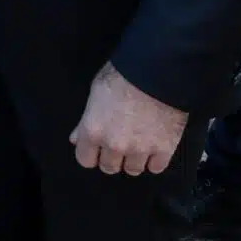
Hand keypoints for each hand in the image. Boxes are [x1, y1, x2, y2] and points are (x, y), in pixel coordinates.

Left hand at [69, 63, 187, 176]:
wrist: (157, 70)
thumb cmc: (123, 74)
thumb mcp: (95, 92)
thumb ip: (85, 120)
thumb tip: (76, 138)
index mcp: (93, 131)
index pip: (85, 160)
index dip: (91, 153)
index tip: (97, 148)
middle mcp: (114, 145)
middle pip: (109, 167)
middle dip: (113, 157)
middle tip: (120, 141)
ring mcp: (140, 150)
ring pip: (133, 170)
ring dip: (134, 159)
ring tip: (139, 142)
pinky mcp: (164, 150)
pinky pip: (156, 168)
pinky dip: (155, 160)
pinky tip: (154, 145)